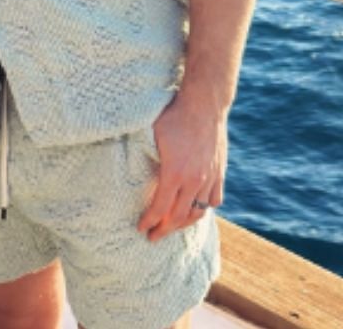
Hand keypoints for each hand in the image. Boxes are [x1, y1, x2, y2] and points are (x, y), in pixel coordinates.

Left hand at [137, 90, 227, 241]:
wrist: (204, 105)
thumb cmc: (174, 117)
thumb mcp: (152, 136)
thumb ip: (142, 156)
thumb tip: (123, 165)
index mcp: (174, 173)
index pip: (159, 208)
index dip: (149, 221)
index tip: (141, 228)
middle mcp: (193, 179)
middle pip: (178, 217)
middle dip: (163, 230)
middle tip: (153, 237)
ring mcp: (209, 177)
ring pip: (198, 211)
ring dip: (184, 223)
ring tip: (173, 226)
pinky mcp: (219, 171)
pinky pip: (214, 199)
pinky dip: (204, 207)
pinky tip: (195, 208)